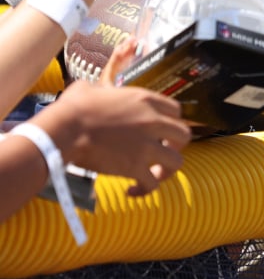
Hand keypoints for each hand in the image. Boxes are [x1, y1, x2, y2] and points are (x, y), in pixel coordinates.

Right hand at [34, 73, 190, 196]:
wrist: (64, 130)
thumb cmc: (73, 108)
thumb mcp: (92, 88)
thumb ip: (105, 90)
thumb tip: (96, 92)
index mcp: (146, 100)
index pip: (176, 110)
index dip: (171, 121)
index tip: (162, 130)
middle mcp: (153, 122)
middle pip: (184, 135)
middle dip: (176, 145)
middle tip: (163, 152)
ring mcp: (147, 146)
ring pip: (176, 162)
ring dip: (167, 170)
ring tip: (153, 175)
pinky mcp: (136, 167)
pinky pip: (152, 183)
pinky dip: (145, 189)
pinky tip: (133, 190)